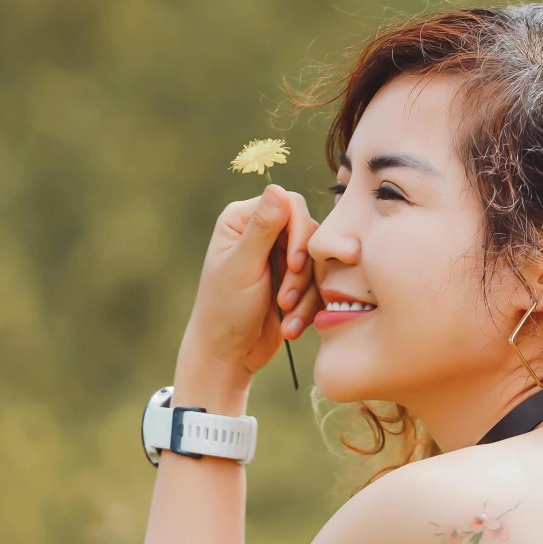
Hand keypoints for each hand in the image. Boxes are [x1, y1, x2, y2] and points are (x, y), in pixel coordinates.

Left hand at [176, 184, 319, 402]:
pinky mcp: (293, 281)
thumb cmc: (224, 311)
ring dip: (305, 292)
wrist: (227, 355)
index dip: (299, 233)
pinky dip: (308, 306)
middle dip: (302, 270)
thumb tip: (276, 188)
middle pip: (308, 233)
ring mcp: (279, 257)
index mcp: (242, 220)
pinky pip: (318, 284)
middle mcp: (262, 232)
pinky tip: (290, 326)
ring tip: (285, 315)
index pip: (290, 205)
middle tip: (285, 299)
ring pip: (317, 261)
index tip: (293, 265)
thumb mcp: (242, 268)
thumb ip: (261, 230)